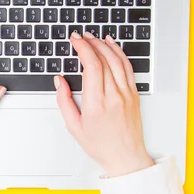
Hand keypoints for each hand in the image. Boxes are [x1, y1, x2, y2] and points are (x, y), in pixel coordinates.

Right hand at [55, 32, 153, 176]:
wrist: (125, 157)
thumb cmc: (100, 145)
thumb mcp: (74, 127)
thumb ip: (64, 101)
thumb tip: (59, 81)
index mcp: (96, 104)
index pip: (91, 66)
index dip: (82, 48)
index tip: (75, 40)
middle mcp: (114, 97)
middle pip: (104, 59)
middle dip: (91, 43)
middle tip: (81, 36)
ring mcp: (126, 94)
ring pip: (117, 60)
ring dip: (105, 45)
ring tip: (94, 37)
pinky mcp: (134, 94)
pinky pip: (128, 68)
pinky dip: (120, 53)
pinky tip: (112, 46)